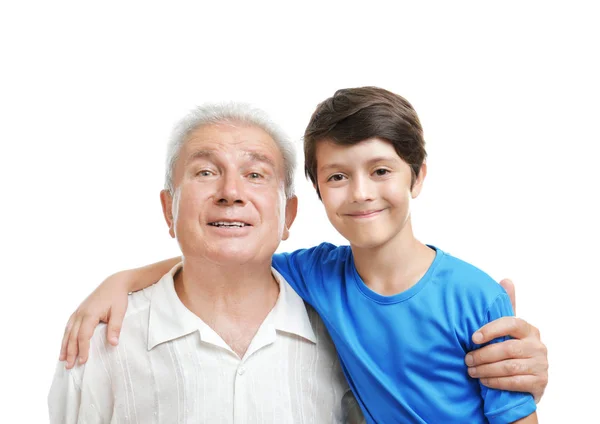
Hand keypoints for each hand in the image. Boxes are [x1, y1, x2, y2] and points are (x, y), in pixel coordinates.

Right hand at [59, 271, 130, 368]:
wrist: (114, 283)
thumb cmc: (117, 297)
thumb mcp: (119, 312)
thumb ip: (115, 328)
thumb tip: (113, 344)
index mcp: (90, 314)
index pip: (83, 336)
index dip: (82, 349)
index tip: (83, 361)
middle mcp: (80, 313)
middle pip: (72, 336)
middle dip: (70, 352)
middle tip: (69, 366)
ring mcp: (78, 312)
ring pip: (68, 331)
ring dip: (65, 346)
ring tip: (62, 359)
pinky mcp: (79, 311)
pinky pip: (69, 326)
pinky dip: (65, 336)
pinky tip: (64, 344)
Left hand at [465, 279, 548, 402]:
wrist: (526, 383)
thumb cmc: (513, 351)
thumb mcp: (510, 330)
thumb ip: (507, 308)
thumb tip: (507, 280)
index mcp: (529, 330)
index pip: (511, 323)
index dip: (491, 330)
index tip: (473, 338)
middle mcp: (538, 346)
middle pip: (507, 349)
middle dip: (483, 355)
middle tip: (467, 359)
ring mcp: (541, 365)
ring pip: (509, 367)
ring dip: (486, 369)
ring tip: (471, 370)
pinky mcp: (540, 383)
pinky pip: (514, 382)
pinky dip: (495, 382)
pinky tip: (483, 381)